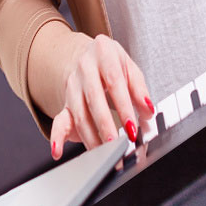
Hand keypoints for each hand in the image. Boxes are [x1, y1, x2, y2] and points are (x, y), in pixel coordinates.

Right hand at [35, 33, 155, 156]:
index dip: (123, 106)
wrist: (87, 57)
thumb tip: (148, 110)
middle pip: (93, 99)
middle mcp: (84, 68)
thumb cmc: (113, 64)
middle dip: (104, 123)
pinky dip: (57, 138)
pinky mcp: (65, 103)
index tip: (132, 126)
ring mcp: (72, 86)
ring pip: (79, 114)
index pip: (114, 81)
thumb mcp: (130, 67)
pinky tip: (58, 151)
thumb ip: (140, 89)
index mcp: (103, 53)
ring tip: (104, 151)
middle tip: (115, 142)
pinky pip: (58, 121)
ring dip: (91, 136)